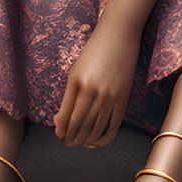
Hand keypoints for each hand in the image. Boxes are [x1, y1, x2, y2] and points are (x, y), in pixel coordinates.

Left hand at [53, 23, 139, 147]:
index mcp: (78, 83)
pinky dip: (104, 138)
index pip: (68, 116)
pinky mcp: (123, 99)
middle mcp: (94, 91)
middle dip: (72, 137)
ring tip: (78, 144)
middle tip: (67, 143)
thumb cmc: (92, 54)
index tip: (58, 135)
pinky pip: (114, 126)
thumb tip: (60, 121)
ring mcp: (111, 97)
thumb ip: (68, 97)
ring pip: (96, 128)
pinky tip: (96, 143)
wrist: (118, 38)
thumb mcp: (75, 72)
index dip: (62, 130)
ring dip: (85, 140)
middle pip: (81, 125)